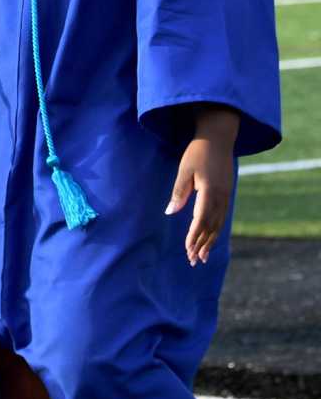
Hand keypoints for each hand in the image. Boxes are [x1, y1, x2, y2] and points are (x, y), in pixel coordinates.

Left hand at [168, 107, 237, 264]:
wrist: (218, 138)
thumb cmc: (197, 152)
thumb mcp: (184, 170)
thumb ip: (179, 192)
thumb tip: (170, 212)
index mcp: (210, 192)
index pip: (201, 221)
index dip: (194, 236)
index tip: (187, 250)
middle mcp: (222, 197)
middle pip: (212, 227)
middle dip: (202, 244)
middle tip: (193, 260)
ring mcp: (226, 196)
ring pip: (219, 224)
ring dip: (210, 240)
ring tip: (202, 256)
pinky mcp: (227, 193)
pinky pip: (222, 217)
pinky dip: (216, 229)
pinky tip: (211, 237)